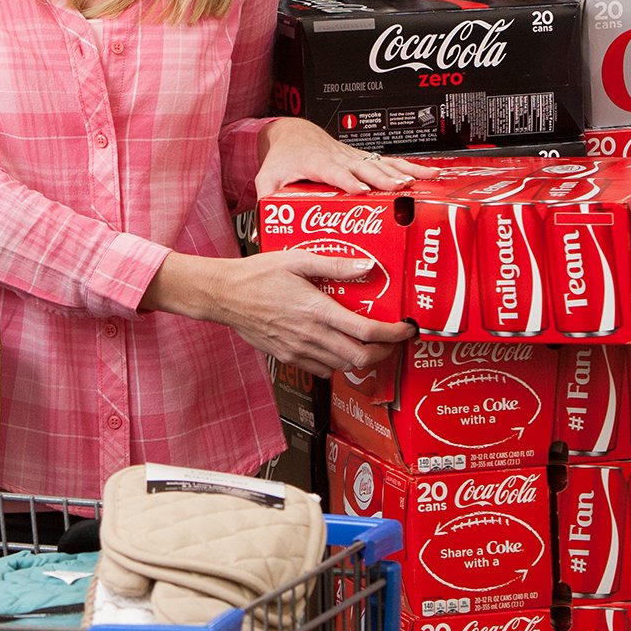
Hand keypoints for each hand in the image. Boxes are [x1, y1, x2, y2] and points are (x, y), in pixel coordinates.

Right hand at [145, 250, 410, 379]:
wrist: (224, 296)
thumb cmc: (258, 274)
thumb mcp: (297, 260)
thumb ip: (335, 265)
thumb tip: (368, 266)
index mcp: (318, 311)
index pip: (367, 332)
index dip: (394, 335)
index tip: (406, 329)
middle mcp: (312, 336)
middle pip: (361, 358)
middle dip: (384, 352)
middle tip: (392, 340)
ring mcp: (299, 351)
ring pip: (343, 368)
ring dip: (362, 359)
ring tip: (369, 344)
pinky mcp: (287, 358)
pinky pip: (322, 370)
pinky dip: (338, 364)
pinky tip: (337, 347)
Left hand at [253, 118, 422, 195]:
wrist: (293, 133)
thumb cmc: (283, 158)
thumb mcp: (267, 178)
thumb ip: (266, 200)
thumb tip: (260, 232)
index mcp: (316, 162)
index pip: (333, 171)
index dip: (346, 180)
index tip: (360, 190)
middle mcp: (338, 157)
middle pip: (363, 167)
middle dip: (381, 178)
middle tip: (399, 189)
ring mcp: (353, 156)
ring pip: (380, 162)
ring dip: (401, 171)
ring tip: (420, 180)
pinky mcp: (362, 158)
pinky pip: (388, 161)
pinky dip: (409, 166)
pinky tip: (427, 174)